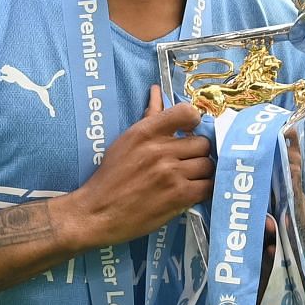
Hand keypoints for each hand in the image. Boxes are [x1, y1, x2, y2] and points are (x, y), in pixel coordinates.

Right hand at [56, 87, 211, 250]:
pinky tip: (192, 192)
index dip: (194, 123)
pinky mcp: (179, 196)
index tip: (188, 133)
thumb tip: (157, 91)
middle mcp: (160, 150)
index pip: (187, 112)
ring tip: (188, 179)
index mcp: (145, 132)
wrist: (96, 213)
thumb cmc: (110, 177)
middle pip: (202, 143)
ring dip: (201, 173)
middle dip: (196, 154)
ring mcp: (171, 173)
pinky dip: (203, 190)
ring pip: (207, 165)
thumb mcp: (126, 141)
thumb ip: (149, 117)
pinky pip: (208, 186)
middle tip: (186, 163)